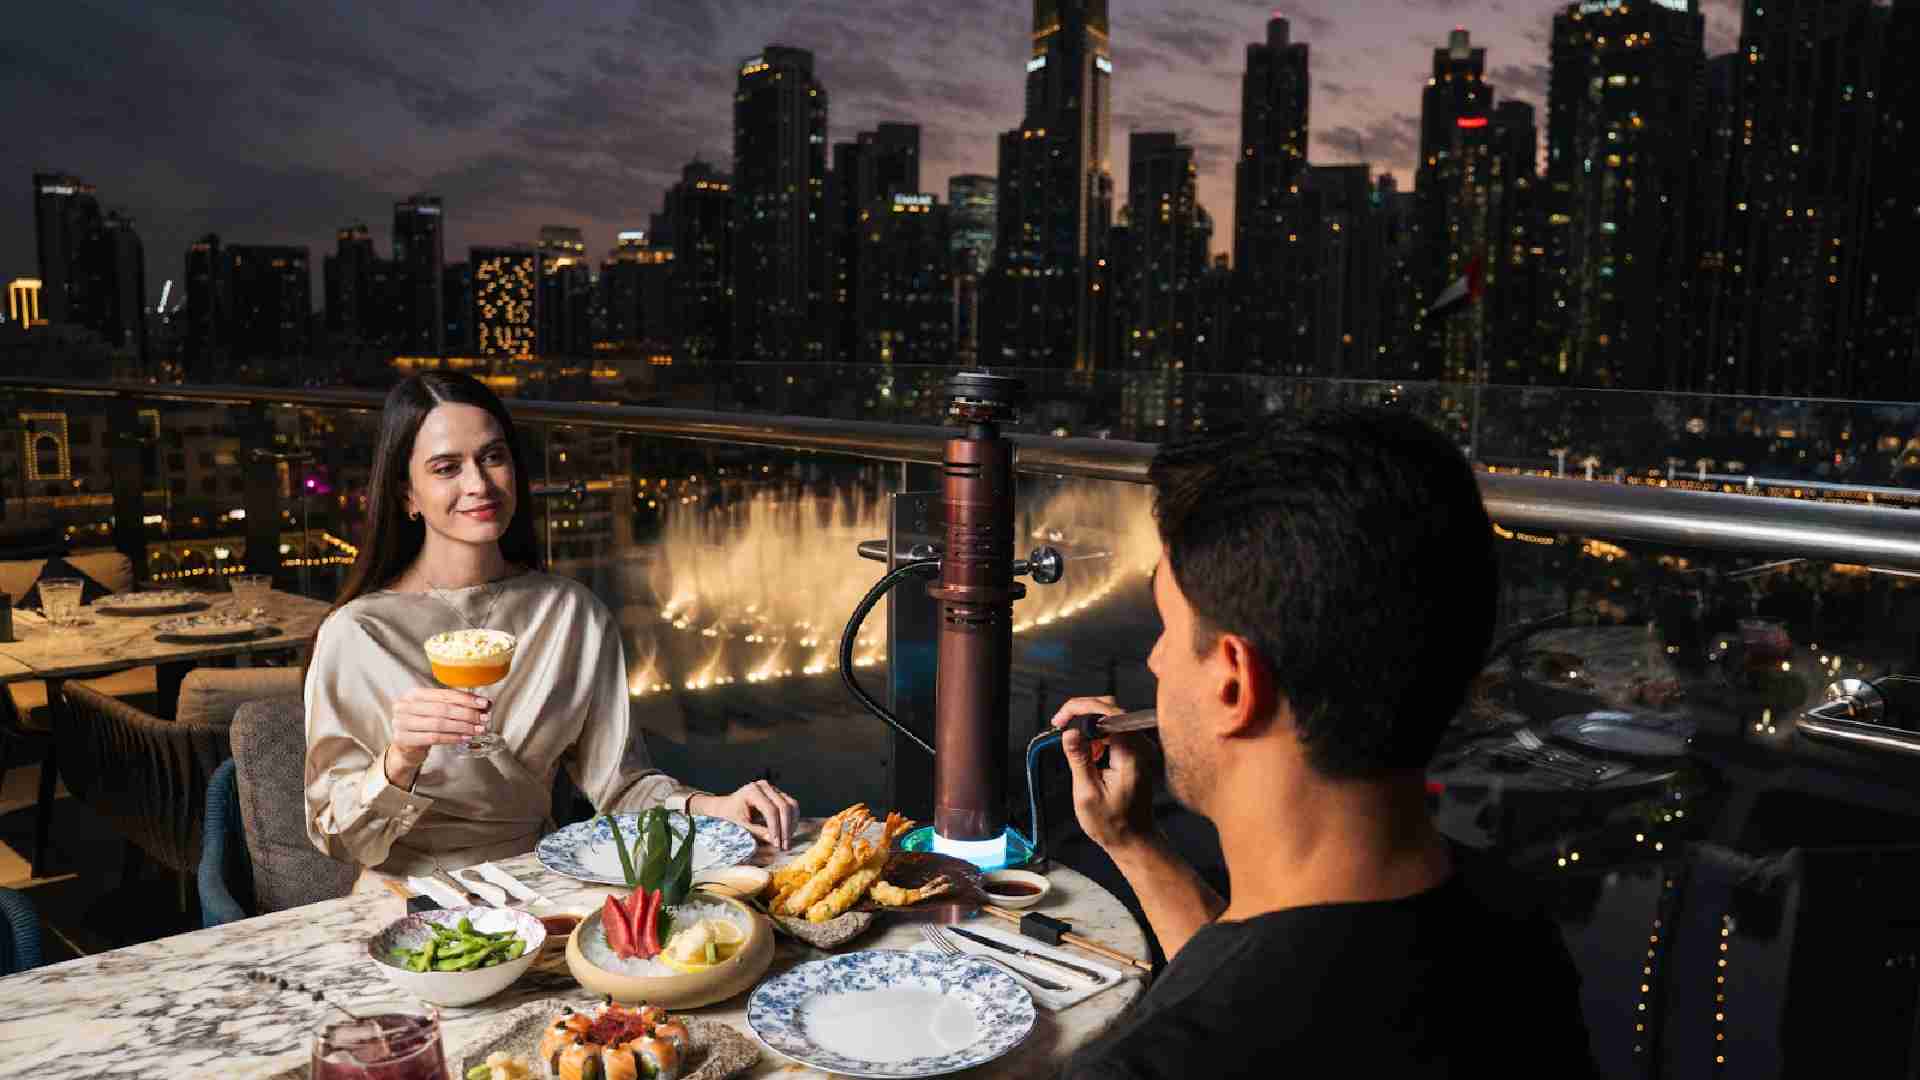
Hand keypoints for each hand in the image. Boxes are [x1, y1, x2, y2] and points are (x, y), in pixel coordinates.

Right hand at [388, 687, 491, 764]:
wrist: (406, 748)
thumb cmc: (423, 726)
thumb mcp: (435, 712)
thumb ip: (455, 706)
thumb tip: (484, 704)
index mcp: (414, 694)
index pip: (444, 694)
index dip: (466, 699)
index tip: (483, 703)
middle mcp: (405, 706)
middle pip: (443, 709)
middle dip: (467, 714)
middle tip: (483, 718)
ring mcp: (401, 723)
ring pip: (439, 724)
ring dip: (462, 727)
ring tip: (478, 730)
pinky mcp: (404, 739)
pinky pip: (434, 737)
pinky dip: (453, 738)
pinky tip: (465, 738)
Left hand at [693, 780, 799, 850]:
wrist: (724, 807)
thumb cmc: (728, 816)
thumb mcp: (739, 825)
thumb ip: (756, 831)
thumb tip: (774, 840)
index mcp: (752, 791)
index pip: (770, 810)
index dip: (775, 828)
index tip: (776, 844)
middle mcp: (764, 786)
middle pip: (784, 806)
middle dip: (786, 828)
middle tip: (784, 846)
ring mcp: (773, 789)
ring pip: (792, 805)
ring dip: (792, 825)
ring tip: (787, 842)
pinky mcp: (778, 795)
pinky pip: (791, 806)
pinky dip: (792, 820)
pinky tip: (787, 834)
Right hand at [1050, 695, 1155, 852]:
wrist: (1134, 839)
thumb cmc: (1112, 824)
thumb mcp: (1087, 793)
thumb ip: (1079, 759)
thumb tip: (1069, 732)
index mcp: (1130, 754)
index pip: (1107, 712)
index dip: (1079, 708)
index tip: (1060, 720)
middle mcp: (1141, 746)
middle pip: (1111, 709)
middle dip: (1082, 713)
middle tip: (1060, 726)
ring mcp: (1141, 748)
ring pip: (1112, 718)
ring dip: (1089, 726)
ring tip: (1075, 747)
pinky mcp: (1137, 752)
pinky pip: (1116, 731)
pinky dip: (1098, 735)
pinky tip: (1089, 754)